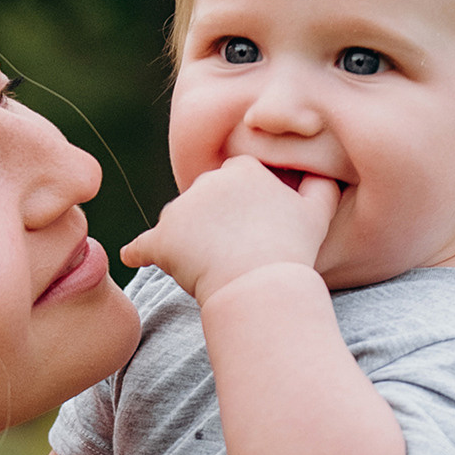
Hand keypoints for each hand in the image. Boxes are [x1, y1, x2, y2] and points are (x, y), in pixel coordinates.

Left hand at [121, 158, 339, 306]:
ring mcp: (180, 210)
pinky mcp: (161, 240)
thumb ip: (321, 186)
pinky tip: (132, 256)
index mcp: (241, 169)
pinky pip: (142, 245)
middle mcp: (206, 181)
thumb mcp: (318, 213)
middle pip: (203, 199)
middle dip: (212, 219)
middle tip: (232, 250)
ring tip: (208, 266)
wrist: (260, 285)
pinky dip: (138, 252)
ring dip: (187, 238)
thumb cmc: (292, 251)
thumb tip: (322, 173)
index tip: (251, 227)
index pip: (235, 181)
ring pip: (179, 222)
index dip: (242, 205)